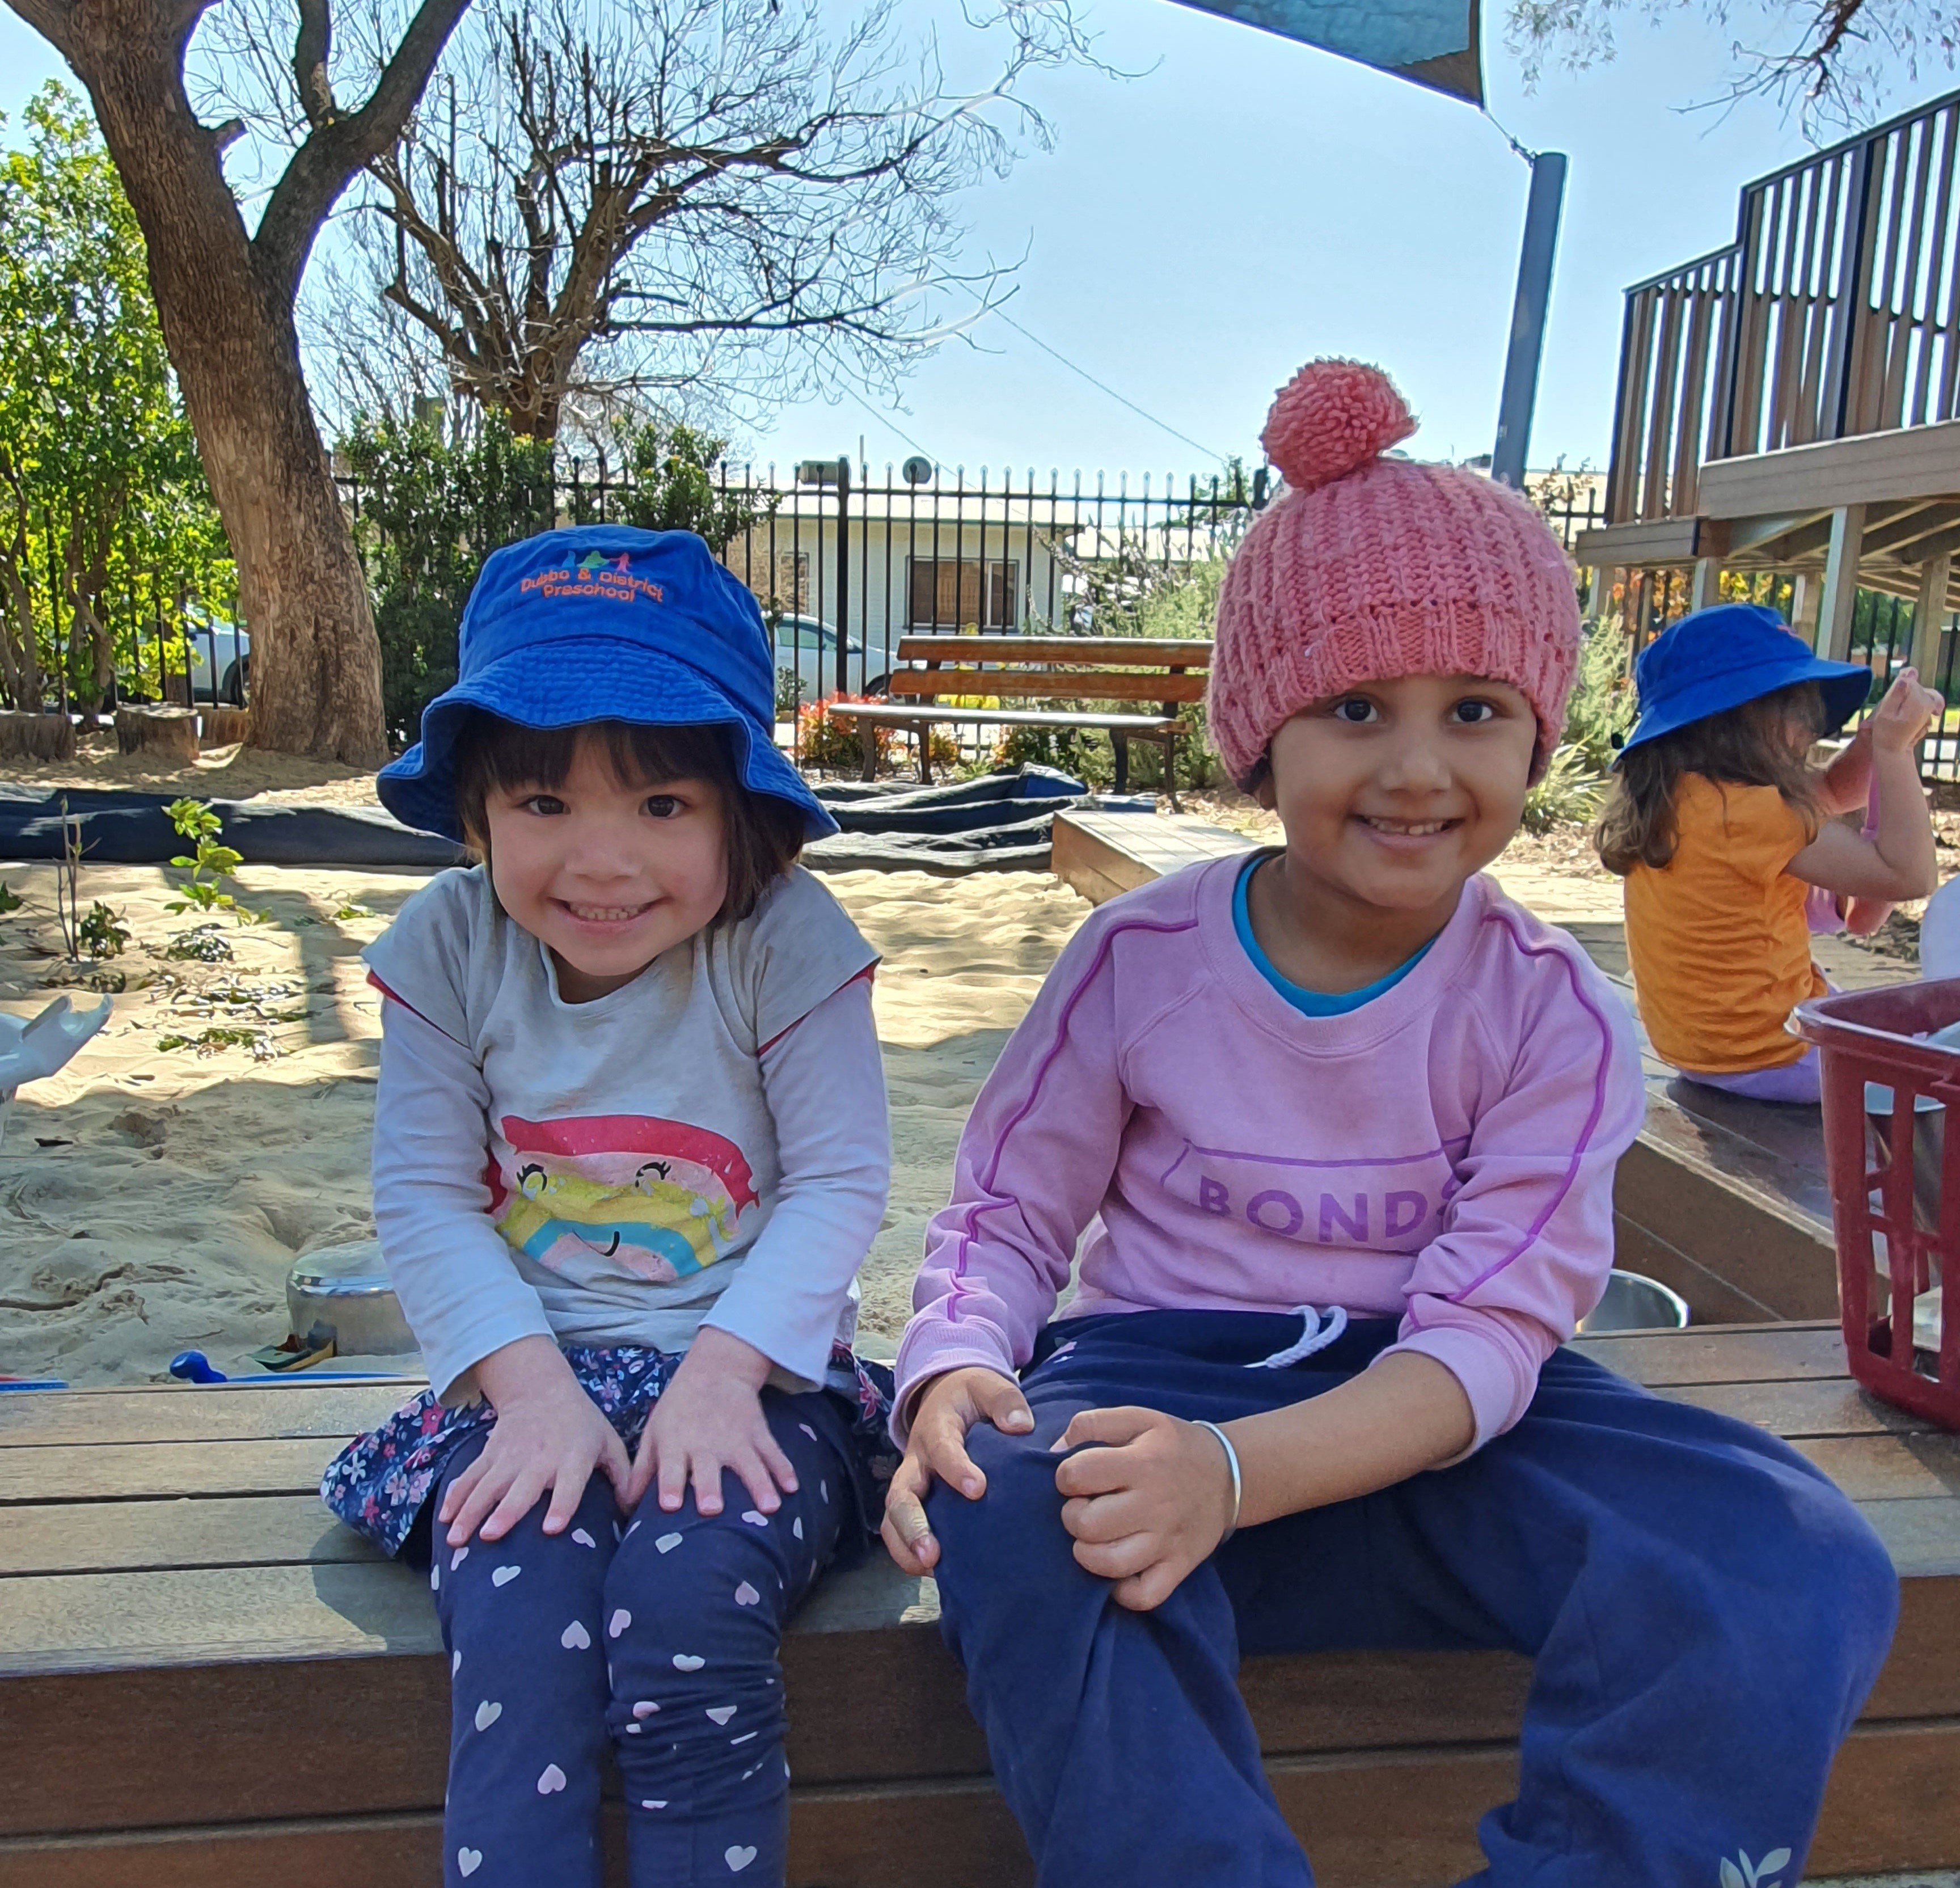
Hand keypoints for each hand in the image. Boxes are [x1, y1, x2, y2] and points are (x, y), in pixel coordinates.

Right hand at [440, 1335, 630, 1546]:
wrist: (542, 1390)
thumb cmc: (582, 1425)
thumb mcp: (608, 1441)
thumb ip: (622, 1474)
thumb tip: (633, 1508)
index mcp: (573, 1457)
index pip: (569, 1484)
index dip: (561, 1505)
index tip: (551, 1528)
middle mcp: (540, 1458)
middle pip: (520, 1489)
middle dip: (505, 1512)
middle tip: (490, 1535)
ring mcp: (510, 1457)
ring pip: (487, 1486)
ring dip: (470, 1511)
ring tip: (456, 1539)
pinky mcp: (490, 1454)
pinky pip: (470, 1477)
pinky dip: (456, 1497)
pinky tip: (444, 1519)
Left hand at [624, 1326, 791, 1517]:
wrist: (714, 1370)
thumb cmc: (678, 1409)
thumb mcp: (654, 1433)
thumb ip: (642, 1470)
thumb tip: (625, 1508)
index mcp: (676, 1443)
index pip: (670, 1467)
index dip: (669, 1485)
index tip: (669, 1506)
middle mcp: (705, 1442)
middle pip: (708, 1469)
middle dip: (710, 1488)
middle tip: (712, 1510)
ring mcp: (736, 1438)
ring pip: (749, 1464)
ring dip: (759, 1485)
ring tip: (769, 1507)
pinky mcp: (758, 1432)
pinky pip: (773, 1452)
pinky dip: (784, 1469)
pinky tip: (793, 1488)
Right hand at [881, 1366, 1032, 1574]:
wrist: (945, 1396)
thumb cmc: (970, 1396)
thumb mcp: (987, 1386)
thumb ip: (1005, 1401)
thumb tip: (1020, 1426)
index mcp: (936, 1428)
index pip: (941, 1449)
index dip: (955, 1468)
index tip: (977, 1489)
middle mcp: (917, 1460)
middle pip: (901, 1494)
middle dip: (913, 1525)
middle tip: (932, 1553)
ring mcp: (912, 1483)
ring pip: (893, 1517)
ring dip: (906, 1546)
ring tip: (929, 1570)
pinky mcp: (916, 1502)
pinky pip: (900, 1530)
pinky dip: (910, 1554)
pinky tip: (937, 1574)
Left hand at [1051, 1406, 1236, 1612]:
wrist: (1228, 1474)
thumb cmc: (1173, 1446)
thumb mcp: (1138, 1418)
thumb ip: (1092, 1424)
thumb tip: (1054, 1451)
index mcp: (1142, 1462)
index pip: (1078, 1475)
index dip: (1065, 1477)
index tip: (1077, 1478)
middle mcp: (1155, 1504)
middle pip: (1088, 1524)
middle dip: (1072, 1516)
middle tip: (1083, 1508)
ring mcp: (1167, 1540)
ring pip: (1110, 1564)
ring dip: (1087, 1554)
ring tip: (1092, 1539)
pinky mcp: (1179, 1566)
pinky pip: (1144, 1596)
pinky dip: (1122, 1591)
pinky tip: (1116, 1570)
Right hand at [1868, 668, 1943, 753]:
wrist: (1894, 750)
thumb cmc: (1885, 732)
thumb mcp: (1885, 711)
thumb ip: (1897, 691)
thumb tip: (1910, 672)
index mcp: (1919, 702)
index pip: (1909, 681)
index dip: (1897, 686)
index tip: (1889, 699)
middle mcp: (1929, 703)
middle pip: (1914, 685)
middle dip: (1902, 692)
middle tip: (1891, 709)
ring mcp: (1930, 708)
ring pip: (1918, 691)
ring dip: (1907, 697)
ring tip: (1897, 711)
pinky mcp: (1929, 711)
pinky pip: (1922, 698)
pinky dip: (1912, 701)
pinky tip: (1904, 712)